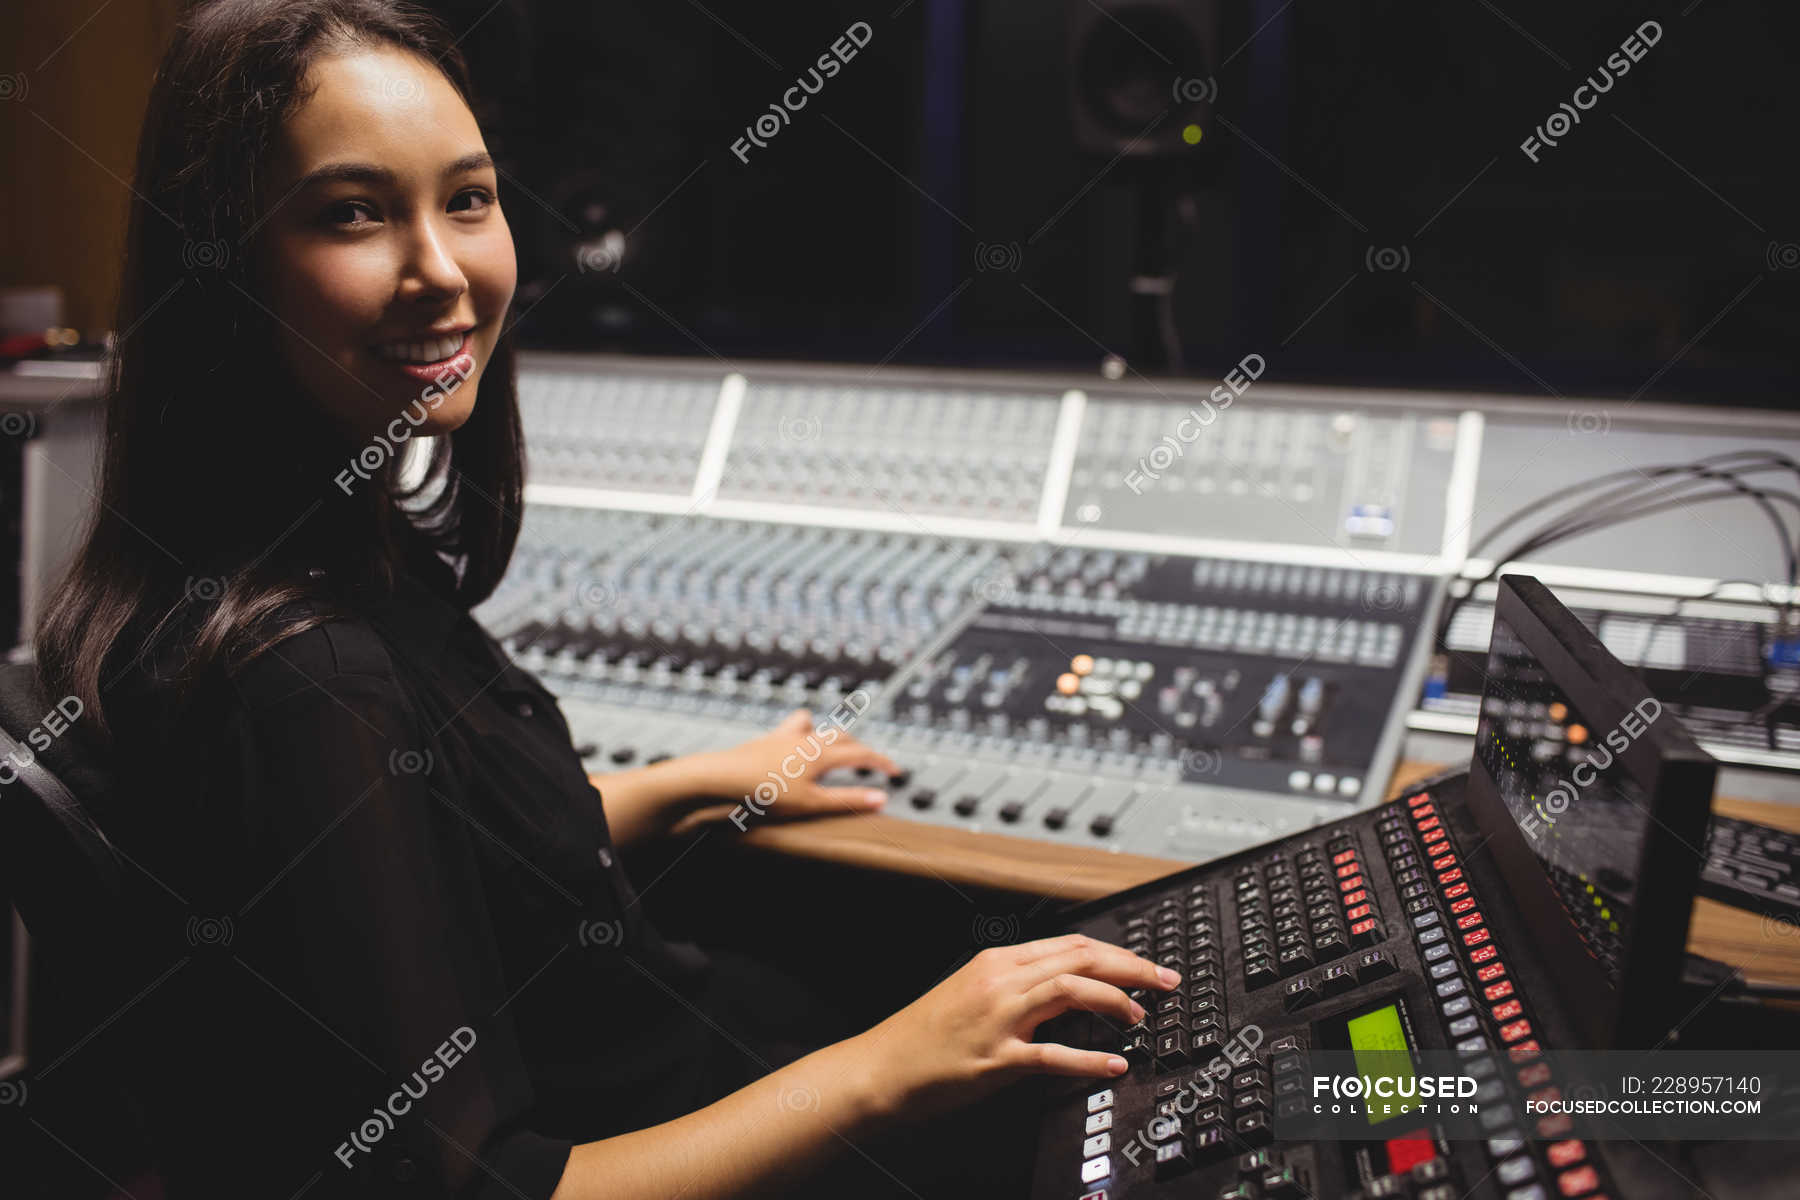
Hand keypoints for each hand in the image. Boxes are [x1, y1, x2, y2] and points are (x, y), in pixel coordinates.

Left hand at [696, 708, 902, 822]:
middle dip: (859, 747)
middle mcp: (805, 739)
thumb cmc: (763, 791)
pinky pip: (788, 729)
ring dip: (826, 731)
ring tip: (828, 745)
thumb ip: (847, 799)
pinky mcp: (765, 741)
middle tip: (869, 762)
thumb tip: (880, 798)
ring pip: (813, 723)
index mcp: (821, 753)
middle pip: (842, 735)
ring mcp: (783, 737)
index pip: (862, 753)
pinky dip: (798, 734)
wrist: (720, 776)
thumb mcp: (811, 803)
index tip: (895, 771)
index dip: (882, 762)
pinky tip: (791, 748)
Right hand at [849, 934, 1179, 1121]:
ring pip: (1071, 990)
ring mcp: (997, 1018)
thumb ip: (1016, 987)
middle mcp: (999, 981)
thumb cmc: (922, 1038)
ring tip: (1142, 1018)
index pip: (1071, 944)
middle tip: (1166, 981)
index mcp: (996, 962)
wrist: (878, 1069)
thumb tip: (1068, 989)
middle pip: (1080, 958)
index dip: (1117, 953)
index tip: (1147, 966)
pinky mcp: (995, 1058)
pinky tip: (1114, 1064)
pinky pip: (1052, 1054)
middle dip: (1132, 967)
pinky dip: (1089, 1058)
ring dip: (1116, 1001)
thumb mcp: (970, 994)